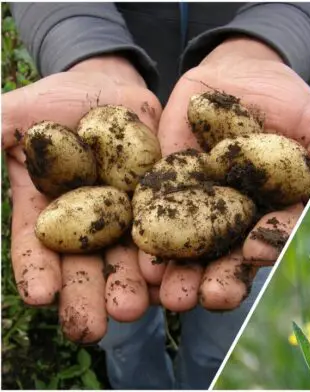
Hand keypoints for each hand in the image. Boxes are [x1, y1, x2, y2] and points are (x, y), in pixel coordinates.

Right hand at [2, 55, 161, 342]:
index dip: (37, 271)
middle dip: (88, 297)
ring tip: (135, 310)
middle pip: (87, 267)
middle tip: (92, 328)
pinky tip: (176, 277)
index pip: (39, 249)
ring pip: (131, 259)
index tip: (40, 296)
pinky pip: (175, 232)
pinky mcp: (168, 205)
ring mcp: (130, 218)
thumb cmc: (52, 103)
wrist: (110, 88)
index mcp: (48, 214)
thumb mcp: (10, 117)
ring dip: (132, 287)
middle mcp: (89, 226)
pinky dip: (176, 256)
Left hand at [144, 37, 309, 311]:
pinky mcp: (164, 188)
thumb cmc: (290, 101)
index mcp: (275, 213)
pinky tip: (142, 262)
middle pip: (229, 258)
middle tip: (212, 298)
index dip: (268, 245)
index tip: (258, 249)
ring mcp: (199, 206)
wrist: (240, 71)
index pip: (272, 238)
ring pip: (190, 250)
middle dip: (222, 280)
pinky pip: (153, 216)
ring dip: (182, 276)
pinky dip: (148, 241)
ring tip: (174, 297)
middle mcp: (237, 220)